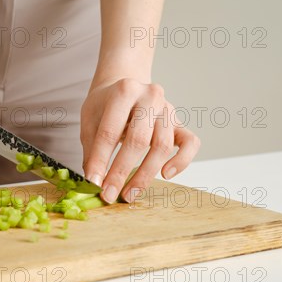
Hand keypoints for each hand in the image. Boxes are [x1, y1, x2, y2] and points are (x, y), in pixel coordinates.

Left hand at [81, 77, 200, 203]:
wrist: (124, 87)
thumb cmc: (105, 106)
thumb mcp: (90, 120)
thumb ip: (92, 149)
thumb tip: (93, 182)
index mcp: (124, 91)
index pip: (110, 132)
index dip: (100, 160)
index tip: (94, 183)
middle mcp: (150, 96)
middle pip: (138, 140)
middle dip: (121, 172)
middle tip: (109, 194)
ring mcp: (168, 109)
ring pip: (162, 146)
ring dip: (145, 175)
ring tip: (128, 194)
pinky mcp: (180, 123)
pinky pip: (190, 143)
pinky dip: (181, 161)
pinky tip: (165, 174)